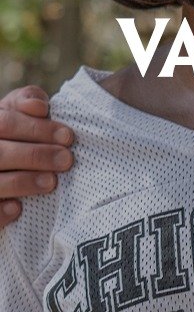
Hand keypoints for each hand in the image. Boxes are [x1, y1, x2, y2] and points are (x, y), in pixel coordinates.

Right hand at [0, 87, 73, 227]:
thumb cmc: (14, 135)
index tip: (68, 137)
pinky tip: (17, 209)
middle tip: (66, 160)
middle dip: (35, 155)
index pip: (5, 122)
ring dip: (21, 181)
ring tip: (51, 182)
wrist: (3, 175)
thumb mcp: (15, 113)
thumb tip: (38, 106)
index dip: (36, 129)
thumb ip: (25, 101)